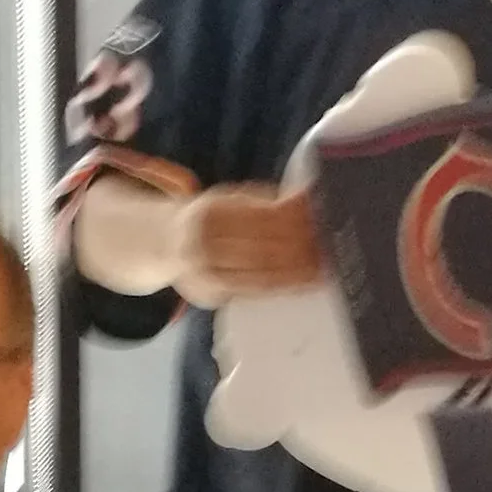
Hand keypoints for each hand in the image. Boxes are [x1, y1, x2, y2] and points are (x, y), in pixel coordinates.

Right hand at [172, 183, 322, 306]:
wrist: (164, 242)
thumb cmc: (209, 219)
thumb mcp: (228, 199)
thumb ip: (260, 200)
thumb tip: (303, 198)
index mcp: (212, 209)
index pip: (259, 215)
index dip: (291, 220)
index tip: (318, 222)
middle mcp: (203, 240)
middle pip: (260, 247)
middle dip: (298, 250)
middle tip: (327, 251)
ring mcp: (203, 270)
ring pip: (257, 273)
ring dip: (293, 274)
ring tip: (320, 270)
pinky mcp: (207, 294)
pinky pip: (250, 292)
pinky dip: (278, 288)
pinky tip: (299, 285)